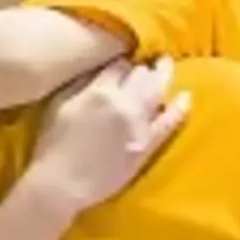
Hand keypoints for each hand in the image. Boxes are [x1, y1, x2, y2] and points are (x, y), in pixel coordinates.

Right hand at [27, 61, 188, 214]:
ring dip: (164, 76)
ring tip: (166, 64)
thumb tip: (97, 66)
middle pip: (142, 74)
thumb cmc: (53, 143)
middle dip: (145, 64)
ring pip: (157, 91)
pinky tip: (187, 97)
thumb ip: (80, 82)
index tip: (125, 58)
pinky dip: (179, 108)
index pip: (119, 64)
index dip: (123, 59)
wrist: (62, 183)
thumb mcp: (59, 103)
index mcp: (99, 91)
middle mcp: (122, 103)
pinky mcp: (146, 145)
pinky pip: (169, 122)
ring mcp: (138, 125)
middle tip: (151, 57)